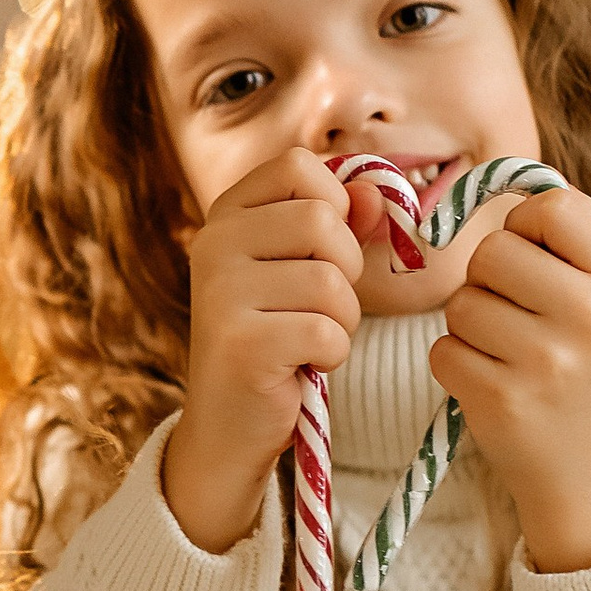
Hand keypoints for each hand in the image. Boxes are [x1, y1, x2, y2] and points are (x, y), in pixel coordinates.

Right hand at [163, 150, 363, 557]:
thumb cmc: (277, 337)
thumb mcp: (304, 268)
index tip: (328, 247)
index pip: (298, 166)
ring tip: (311, 338)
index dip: (336, 202)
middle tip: (321, 305)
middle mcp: (212, 244)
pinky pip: (328, 330)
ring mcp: (220, 294)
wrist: (230, 425)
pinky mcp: (241, 344)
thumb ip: (342, 225)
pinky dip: (333, 354)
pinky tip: (303, 365)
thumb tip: (378, 196)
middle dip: (346, 268)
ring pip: (331, 280)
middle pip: (322, 219)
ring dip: (342, 319)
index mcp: (225, 215)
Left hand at [431, 184, 590, 570]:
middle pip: (491, 251)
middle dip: (487, 279)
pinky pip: (443, 349)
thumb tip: (508, 184)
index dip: (525, 225)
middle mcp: (590, 317)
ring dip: (470, 325)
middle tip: (516, 315)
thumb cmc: (579, 360)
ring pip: (461, 302)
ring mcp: (546, 362)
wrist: (586, 464)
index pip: (553, 207)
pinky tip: (492, 382)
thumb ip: (565, 237)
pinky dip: (455, 363)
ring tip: (508, 353)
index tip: (533, 257)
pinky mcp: (501, 400)